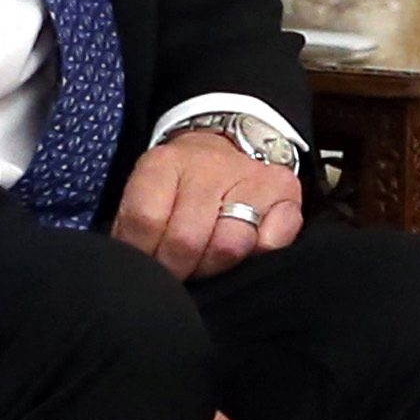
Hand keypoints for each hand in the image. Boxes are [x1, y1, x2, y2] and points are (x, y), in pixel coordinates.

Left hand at [117, 126, 307, 280]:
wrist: (225, 148)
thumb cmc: (181, 186)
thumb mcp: (147, 194)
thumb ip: (135, 228)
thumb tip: (133, 271)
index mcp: (164, 163)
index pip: (146, 220)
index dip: (143, 254)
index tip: (145, 266)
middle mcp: (209, 166)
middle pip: (187, 239)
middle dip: (178, 268)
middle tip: (176, 271)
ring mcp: (252, 176)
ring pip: (229, 245)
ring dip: (214, 266)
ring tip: (205, 262)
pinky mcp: (285, 190)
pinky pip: (271, 243)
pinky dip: (256, 256)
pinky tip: (243, 250)